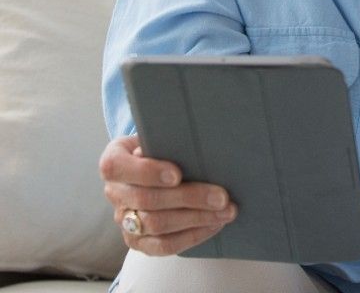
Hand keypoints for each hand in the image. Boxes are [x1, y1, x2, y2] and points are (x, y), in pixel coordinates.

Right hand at [99, 135, 237, 255]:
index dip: (148, 172)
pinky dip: (192, 236)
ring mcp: (123, 220)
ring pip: (157, 225)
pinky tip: (214, 225)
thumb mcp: (156, 135)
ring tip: (225, 211)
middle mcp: (114, 192)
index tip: (177, 174)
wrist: (150, 167)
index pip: (119, 168)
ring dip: (197, 219)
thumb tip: (191, 148)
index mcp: (113, 162)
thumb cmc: (158, 147)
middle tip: (221, 197)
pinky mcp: (137, 241)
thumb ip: (164, 140)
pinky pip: (163, 246)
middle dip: (189, 198)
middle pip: (148, 200)